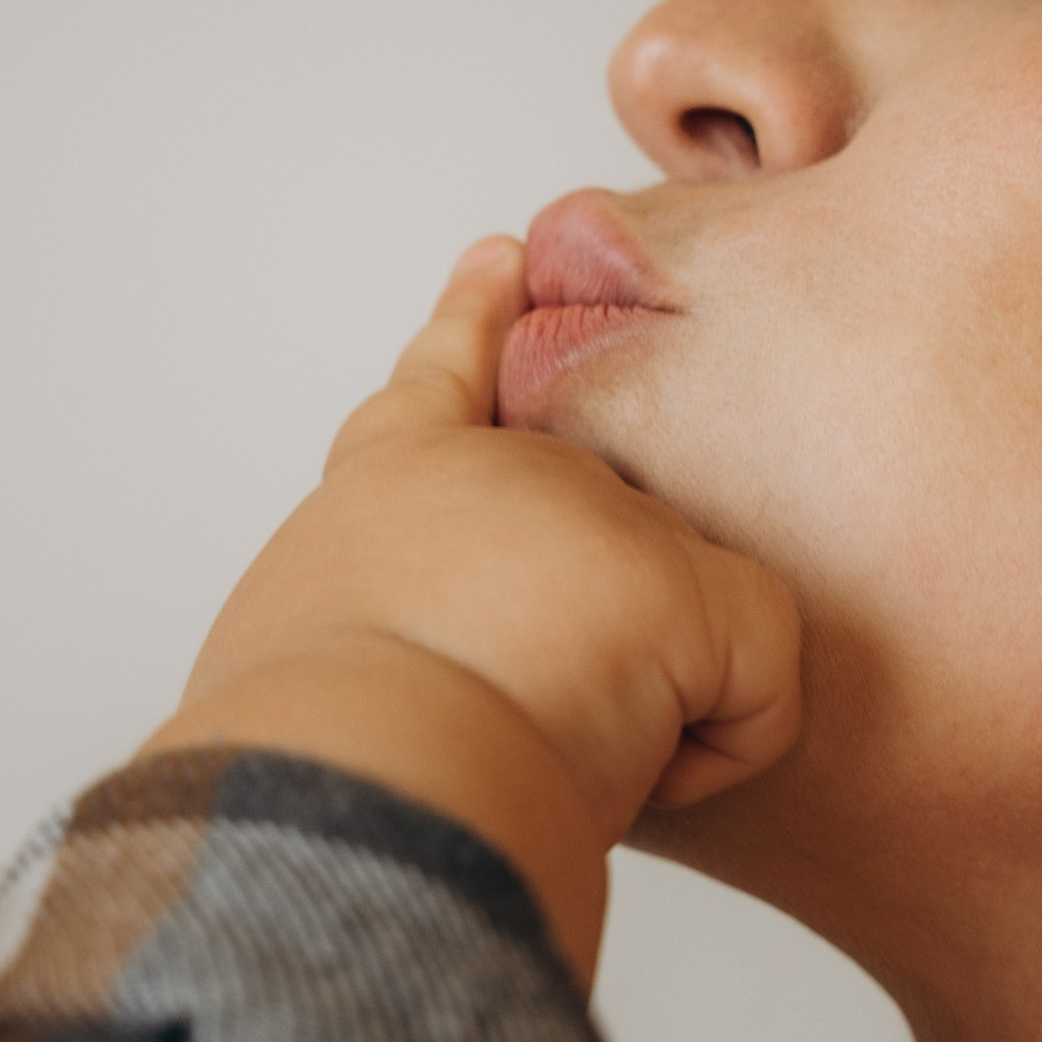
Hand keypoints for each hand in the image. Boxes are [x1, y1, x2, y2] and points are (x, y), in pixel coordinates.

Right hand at [140, 238, 801, 974]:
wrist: (356, 776)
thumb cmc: (302, 751)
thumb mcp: (284, 659)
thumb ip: (348, 636)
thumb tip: (381, 693)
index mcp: (386, 486)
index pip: (440, 381)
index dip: (474, 322)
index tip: (505, 260)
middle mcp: (501, 470)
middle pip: (602, 545)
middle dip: (600, 633)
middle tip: (522, 713)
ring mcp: (600, 509)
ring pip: (677, 633)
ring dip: (630, 716)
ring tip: (537, 757)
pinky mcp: (685, 580)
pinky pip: (758, 687)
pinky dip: (712, 760)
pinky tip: (630, 780)